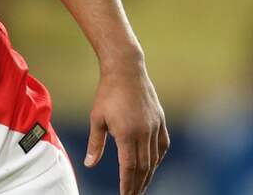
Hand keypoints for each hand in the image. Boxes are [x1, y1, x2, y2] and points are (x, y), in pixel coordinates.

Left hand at [83, 63, 168, 194]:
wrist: (126, 70)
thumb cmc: (108, 93)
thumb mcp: (97, 118)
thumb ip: (95, 143)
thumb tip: (89, 164)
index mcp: (127, 133)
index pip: (129, 167)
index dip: (127, 184)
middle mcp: (144, 133)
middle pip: (143, 167)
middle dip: (138, 184)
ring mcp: (155, 127)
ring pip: (154, 158)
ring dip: (148, 174)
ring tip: (140, 186)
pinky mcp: (160, 120)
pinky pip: (162, 146)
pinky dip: (157, 158)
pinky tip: (152, 165)